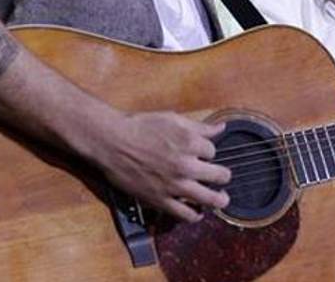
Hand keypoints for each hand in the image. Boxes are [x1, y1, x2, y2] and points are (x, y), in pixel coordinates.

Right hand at [82, 108, 230, 222]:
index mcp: (190, 142)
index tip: (202, 154)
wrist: (112, 142)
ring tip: (222, 199)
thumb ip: (199, 126)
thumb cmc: (140, 127)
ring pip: (210, 199)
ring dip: (219, 199)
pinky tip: (198, 212)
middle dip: (222, 175)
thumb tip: (221, 128)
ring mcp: (175, 185)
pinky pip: (185, 214)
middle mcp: (186, 165)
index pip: (213, 151)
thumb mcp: (172, 119)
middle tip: (221, 177)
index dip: (208, 152)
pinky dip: (195, 215)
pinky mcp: (161, 200)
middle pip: (220, 175)